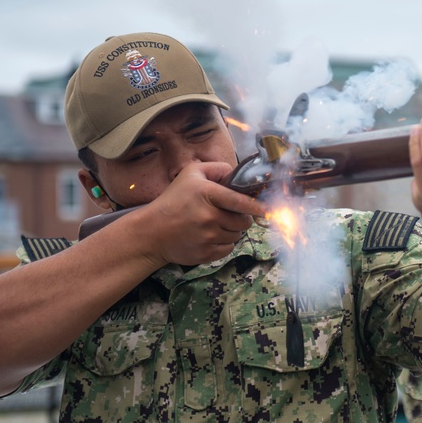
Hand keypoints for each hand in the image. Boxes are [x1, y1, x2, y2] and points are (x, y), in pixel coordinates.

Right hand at [137, 162, 263, 265]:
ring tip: (213, 225)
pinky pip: (228, 249)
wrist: (151, 232)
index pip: (240, 201)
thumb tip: (238, 174)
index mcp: (206, 193)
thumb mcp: (190, 174)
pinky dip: (224, 243)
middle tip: (227, 214)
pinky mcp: (206, 253)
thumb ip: (217, 169)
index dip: (258, 206)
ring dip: (231, 230)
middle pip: (243, 221)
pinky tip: (210, 237)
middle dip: (241, 218)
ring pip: (237, 235)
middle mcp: (208, 216)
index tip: (270, 209)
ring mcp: (208, 236)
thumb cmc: (173, 200)